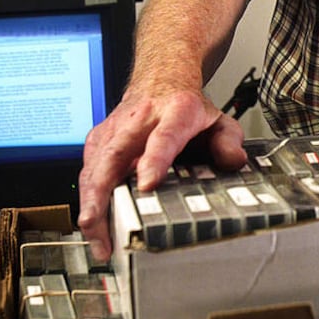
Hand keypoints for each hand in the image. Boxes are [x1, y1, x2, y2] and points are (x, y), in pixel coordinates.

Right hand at [77, 87, 246, 260]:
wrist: (162, 78)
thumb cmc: (188, 107)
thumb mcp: (219, 120)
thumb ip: (229, 141)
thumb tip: (232, 162)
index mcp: (175, 112)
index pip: (163, 137)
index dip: (153, 161)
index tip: (147, 185)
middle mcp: (139, 119)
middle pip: (114, 154)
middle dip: (102, 192)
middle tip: (101, 225)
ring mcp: (115, 129)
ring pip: (94, 166)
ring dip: (90, 205)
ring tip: (98, 240)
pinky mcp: (99, 140)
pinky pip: (87, 171)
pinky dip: (86, 199)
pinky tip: (93, 225)